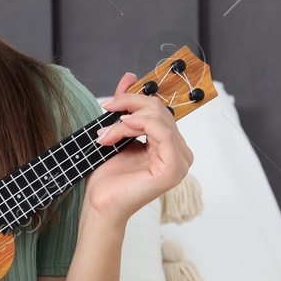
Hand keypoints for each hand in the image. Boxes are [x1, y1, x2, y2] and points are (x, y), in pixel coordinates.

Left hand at [83, 72, 194, 226]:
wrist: (100, 204)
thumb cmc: (108, 176)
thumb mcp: (116, 132)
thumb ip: (126, 106)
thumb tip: (130, 76)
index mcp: (171, 145)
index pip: (159, 109)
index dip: (135, 99)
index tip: (110, 101)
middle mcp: (180, 152)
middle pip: (160, 110)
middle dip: (129, 107)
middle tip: (105, 112)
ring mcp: (180, 162)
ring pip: (158, 118)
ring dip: (126, 120)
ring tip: (105, 134)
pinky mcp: (174, 169)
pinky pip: (162, 132)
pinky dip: (138, 125)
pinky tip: (120, 130)